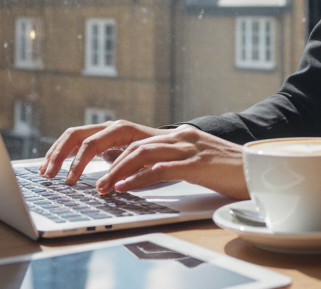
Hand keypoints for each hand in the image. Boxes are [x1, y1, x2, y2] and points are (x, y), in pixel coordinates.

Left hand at [40, 121, 247, 199]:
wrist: (261, 169)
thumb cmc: (223, 171)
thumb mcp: (184, 165)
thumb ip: (156, 164)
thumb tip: (124, 175)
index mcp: (167, 134)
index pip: (115, 131)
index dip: (84, 144)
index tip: (60, 164)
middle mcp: (174, 134)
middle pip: (118, 132)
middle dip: (86, 152)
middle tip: (64, 174)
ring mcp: (186, 146)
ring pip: (139, 151)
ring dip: (113, 171)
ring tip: (97, 189)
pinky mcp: (199, 162)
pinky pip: (164, 167)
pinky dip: (141, 178)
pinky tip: (125, 189)